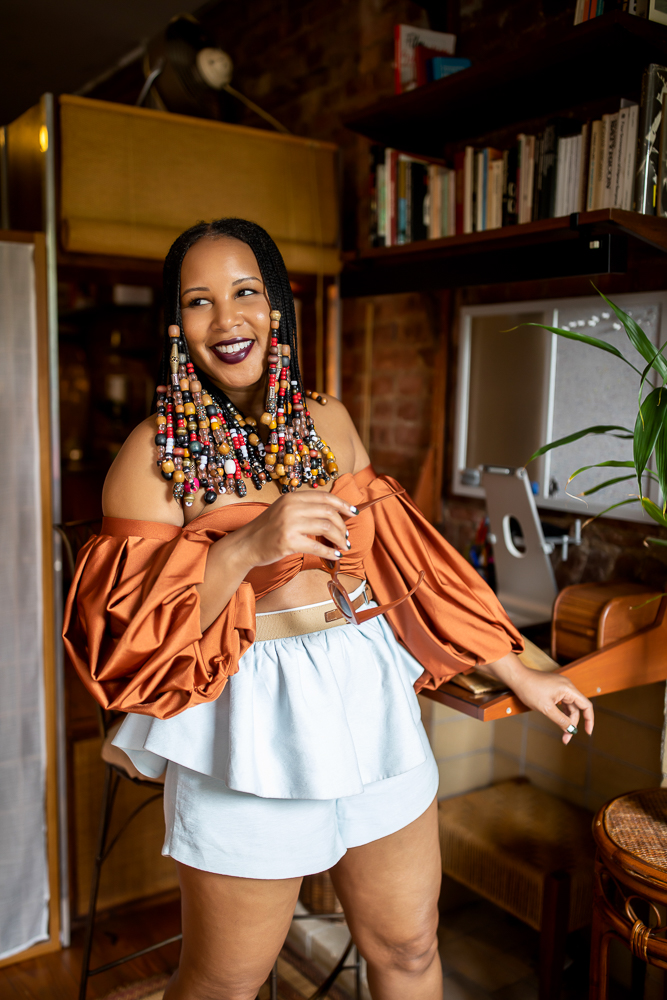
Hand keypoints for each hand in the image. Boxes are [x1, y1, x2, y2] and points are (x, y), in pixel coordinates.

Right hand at [234, 490, 356, 569]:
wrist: (246, 544)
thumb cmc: (267, 530)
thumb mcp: (284, 511)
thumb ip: (305, 509)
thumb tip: (334, 515)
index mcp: (292, 497)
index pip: (325, 496)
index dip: (343, 504)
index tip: (354, 512)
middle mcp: (291, 507)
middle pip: (328, 512)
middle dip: (342, 525)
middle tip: (346, 536)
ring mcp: (289, 523)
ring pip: (326, 527)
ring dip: (339, 538)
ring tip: (343, 546)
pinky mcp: (288, 541)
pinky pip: (317, 546)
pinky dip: (330, 552)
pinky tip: (335, 556)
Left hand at [483, 652, 593, 743]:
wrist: (517, 677)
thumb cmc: (529, 689)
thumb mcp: (546, 709)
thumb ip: (561, 720)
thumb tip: (571, 730)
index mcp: (568, 689)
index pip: (586, 705)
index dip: (589, 720)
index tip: (588, 732)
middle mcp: (567, 686)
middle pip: (577, 708)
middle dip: (573, 724)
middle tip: (566, 738)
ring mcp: (561, 686)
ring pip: (570, 706)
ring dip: (567, 719)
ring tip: (563, 733)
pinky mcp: (555, 688)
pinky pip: (563, 702)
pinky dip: (562, 713)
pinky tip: (559, 721)